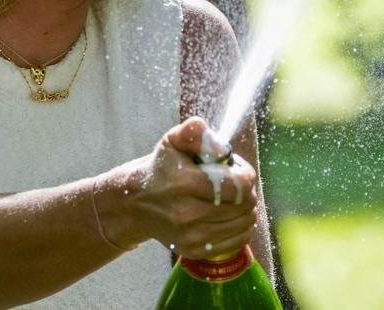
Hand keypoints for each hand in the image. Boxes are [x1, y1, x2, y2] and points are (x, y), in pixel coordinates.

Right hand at [104, 117, 259, 258]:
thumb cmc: (163, 168)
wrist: (138, 202)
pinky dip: (241, 227)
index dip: (245, 174)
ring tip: (230, 198)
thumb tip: (220, 148)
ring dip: (245, 208)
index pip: (238, 186)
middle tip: (233, 183)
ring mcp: (191, 236)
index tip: (236, 169)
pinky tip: (229, 214)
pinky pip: (238, 240)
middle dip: (246, 190)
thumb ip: (195, 132)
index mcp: (184, 183)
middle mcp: (187, 214)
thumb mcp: (173, 140)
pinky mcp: (195, 251)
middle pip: (244, 205)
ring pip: (244, 223)